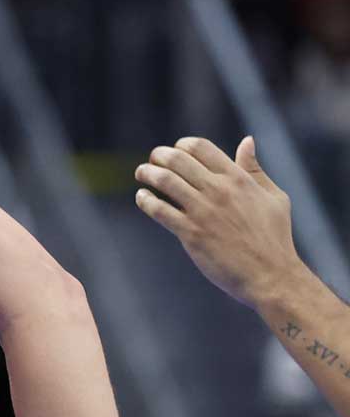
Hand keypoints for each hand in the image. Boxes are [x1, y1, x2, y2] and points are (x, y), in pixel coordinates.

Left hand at [135, 136, 302, 308]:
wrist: (270, 275)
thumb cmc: (274, 237)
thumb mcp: (273, 197)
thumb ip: (254, 169)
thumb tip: (247, 141)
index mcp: (238, 179)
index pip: (200, 147)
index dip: (182, 145)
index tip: (175, 151)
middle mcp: (219, 190)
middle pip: (177, 159)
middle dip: (158, 155)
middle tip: (152, 160)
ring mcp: (203, 211)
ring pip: (164, 180)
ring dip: (147, 173)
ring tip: (142, 173)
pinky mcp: (191, 232)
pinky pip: (159, 210)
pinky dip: (145, 200)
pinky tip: (142, 197)